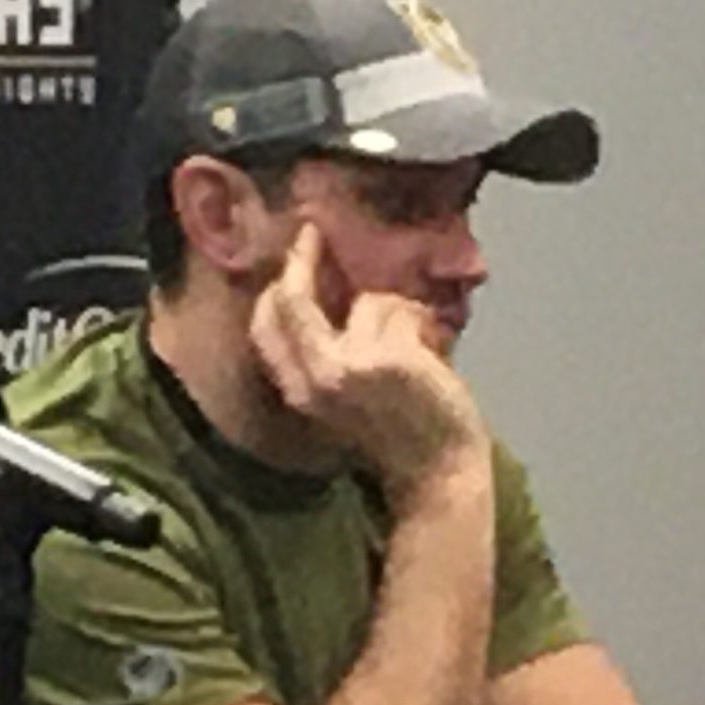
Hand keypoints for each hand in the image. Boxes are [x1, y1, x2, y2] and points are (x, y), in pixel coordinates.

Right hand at [249, 223, 488, 499]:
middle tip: (314, 234)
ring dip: (397, 312)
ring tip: (417, 345)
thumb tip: (328, 291)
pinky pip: (404, 312)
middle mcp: (316, 379)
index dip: (275, 285)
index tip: (291, 252)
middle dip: (302, 260)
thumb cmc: (398, 431)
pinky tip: (434, 352)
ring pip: (369, 301)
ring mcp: (352, 367)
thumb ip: (327, 352)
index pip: (266, 327)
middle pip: (293, 301)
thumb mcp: (343, 395)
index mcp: (300, 391)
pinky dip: (423, 324)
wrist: (438, 471)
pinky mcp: (391, 359)